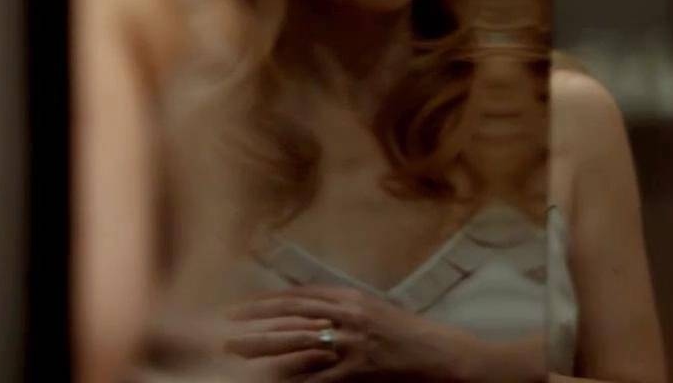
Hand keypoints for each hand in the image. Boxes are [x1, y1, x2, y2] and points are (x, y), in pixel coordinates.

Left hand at [224, 285, 483, 381]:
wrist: (448, 357)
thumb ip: (348, 312)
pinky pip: (318, 377)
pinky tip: (272, 381)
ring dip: (263, 347)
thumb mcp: (380, 315)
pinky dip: (294, 379)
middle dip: (255, 321)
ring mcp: (354, 343)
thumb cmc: (417, 338)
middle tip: (224, 327)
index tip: (242, 307)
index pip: (300, 297)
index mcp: (354, 299)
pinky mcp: (359, 370)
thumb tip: (316, 315)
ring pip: (298, 343)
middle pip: (292, 316)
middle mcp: (350, 315)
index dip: (267, 302)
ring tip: (234, 350)